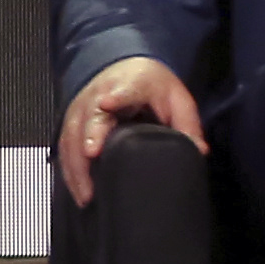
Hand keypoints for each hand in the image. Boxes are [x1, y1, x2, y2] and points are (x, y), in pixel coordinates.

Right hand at [55, 55, 204, 203]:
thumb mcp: (176, 98)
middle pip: (88, 118)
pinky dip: (69, 170)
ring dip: (75, 166)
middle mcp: (98, 96)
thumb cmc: (150, 85)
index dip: (114, 98)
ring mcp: (81, 109)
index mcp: (129, 86)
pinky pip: (65, 147)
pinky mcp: (72, 123)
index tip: (106, 105)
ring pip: (72, 137)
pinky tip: (78, 190)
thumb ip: (188, 124)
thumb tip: (199, 151)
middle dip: (87, 139)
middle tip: (91, 164)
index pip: (120, 91)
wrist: (126, 68)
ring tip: (86, 194)